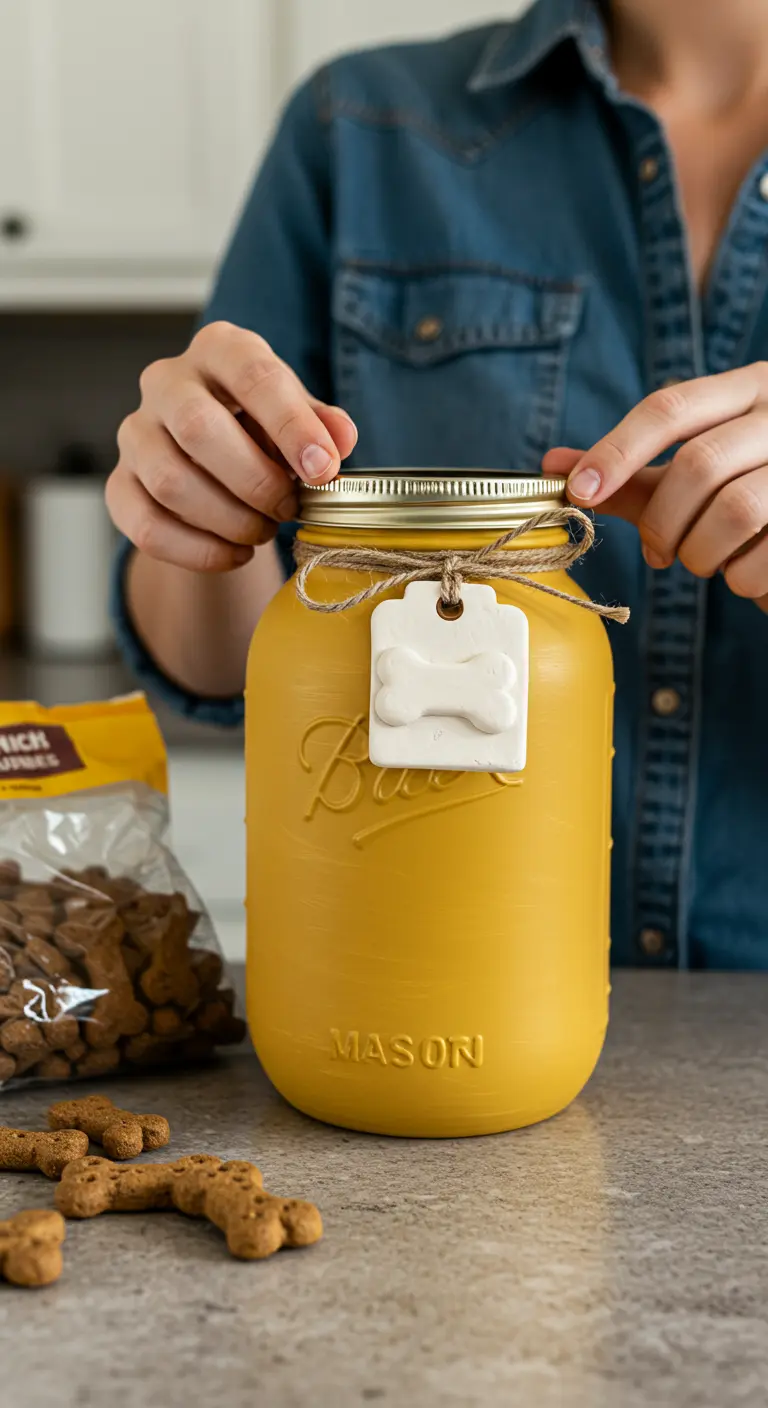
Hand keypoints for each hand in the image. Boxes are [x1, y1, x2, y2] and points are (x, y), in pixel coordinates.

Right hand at [107, 321, 357, 571]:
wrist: (209, 456)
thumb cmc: (259, 425)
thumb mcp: (298, 415)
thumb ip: (322, 424)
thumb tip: (340, 439)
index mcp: (219, 350)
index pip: (252, 374)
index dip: (291, 425)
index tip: (322, 469)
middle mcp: (166, 382)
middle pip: (198, 428)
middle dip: (255, 480)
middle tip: (288, 508)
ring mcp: (135, 433)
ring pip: (170, 481)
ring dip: (228, 519)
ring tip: (263, 530)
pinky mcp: (120, 484)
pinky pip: (146, 525)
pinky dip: (198, 551)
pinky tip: (234, 553)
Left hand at [544, 364, 767, 611]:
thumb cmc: (748, 503)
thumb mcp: (691, 482)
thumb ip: (630, 475)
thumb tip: (554, 466)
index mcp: (748, 389)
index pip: (671, 406)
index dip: (617, 450)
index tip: (578, 490)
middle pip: (699, 463)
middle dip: (662, 521)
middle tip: (657, 552)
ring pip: (735, 509)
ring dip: (701, 552)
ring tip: (704, 560)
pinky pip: (765, 555)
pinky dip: (739, 578)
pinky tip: (742, 573)